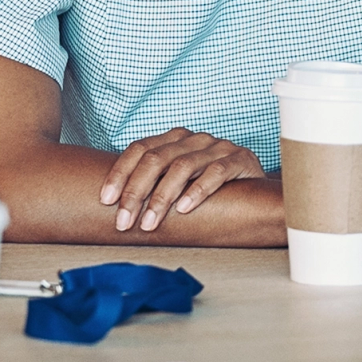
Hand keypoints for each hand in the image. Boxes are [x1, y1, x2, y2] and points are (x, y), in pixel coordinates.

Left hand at [100, 129, 266, 232]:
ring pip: (183, 166)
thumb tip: (112, 208)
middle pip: (156, 159)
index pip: (140, 148)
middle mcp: (194, 139)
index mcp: (175, 139)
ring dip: (162, 198)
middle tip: (124, 221)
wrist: (255, 186)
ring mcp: (218, 147)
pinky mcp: (240, 159)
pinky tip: (185, 208)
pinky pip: (216, 172)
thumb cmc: (210, 186)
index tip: (105, 200)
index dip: (120, 173)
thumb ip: (153, 183)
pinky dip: (198, 190)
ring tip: (150, 223)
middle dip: (136, 192)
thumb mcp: (178, 180)